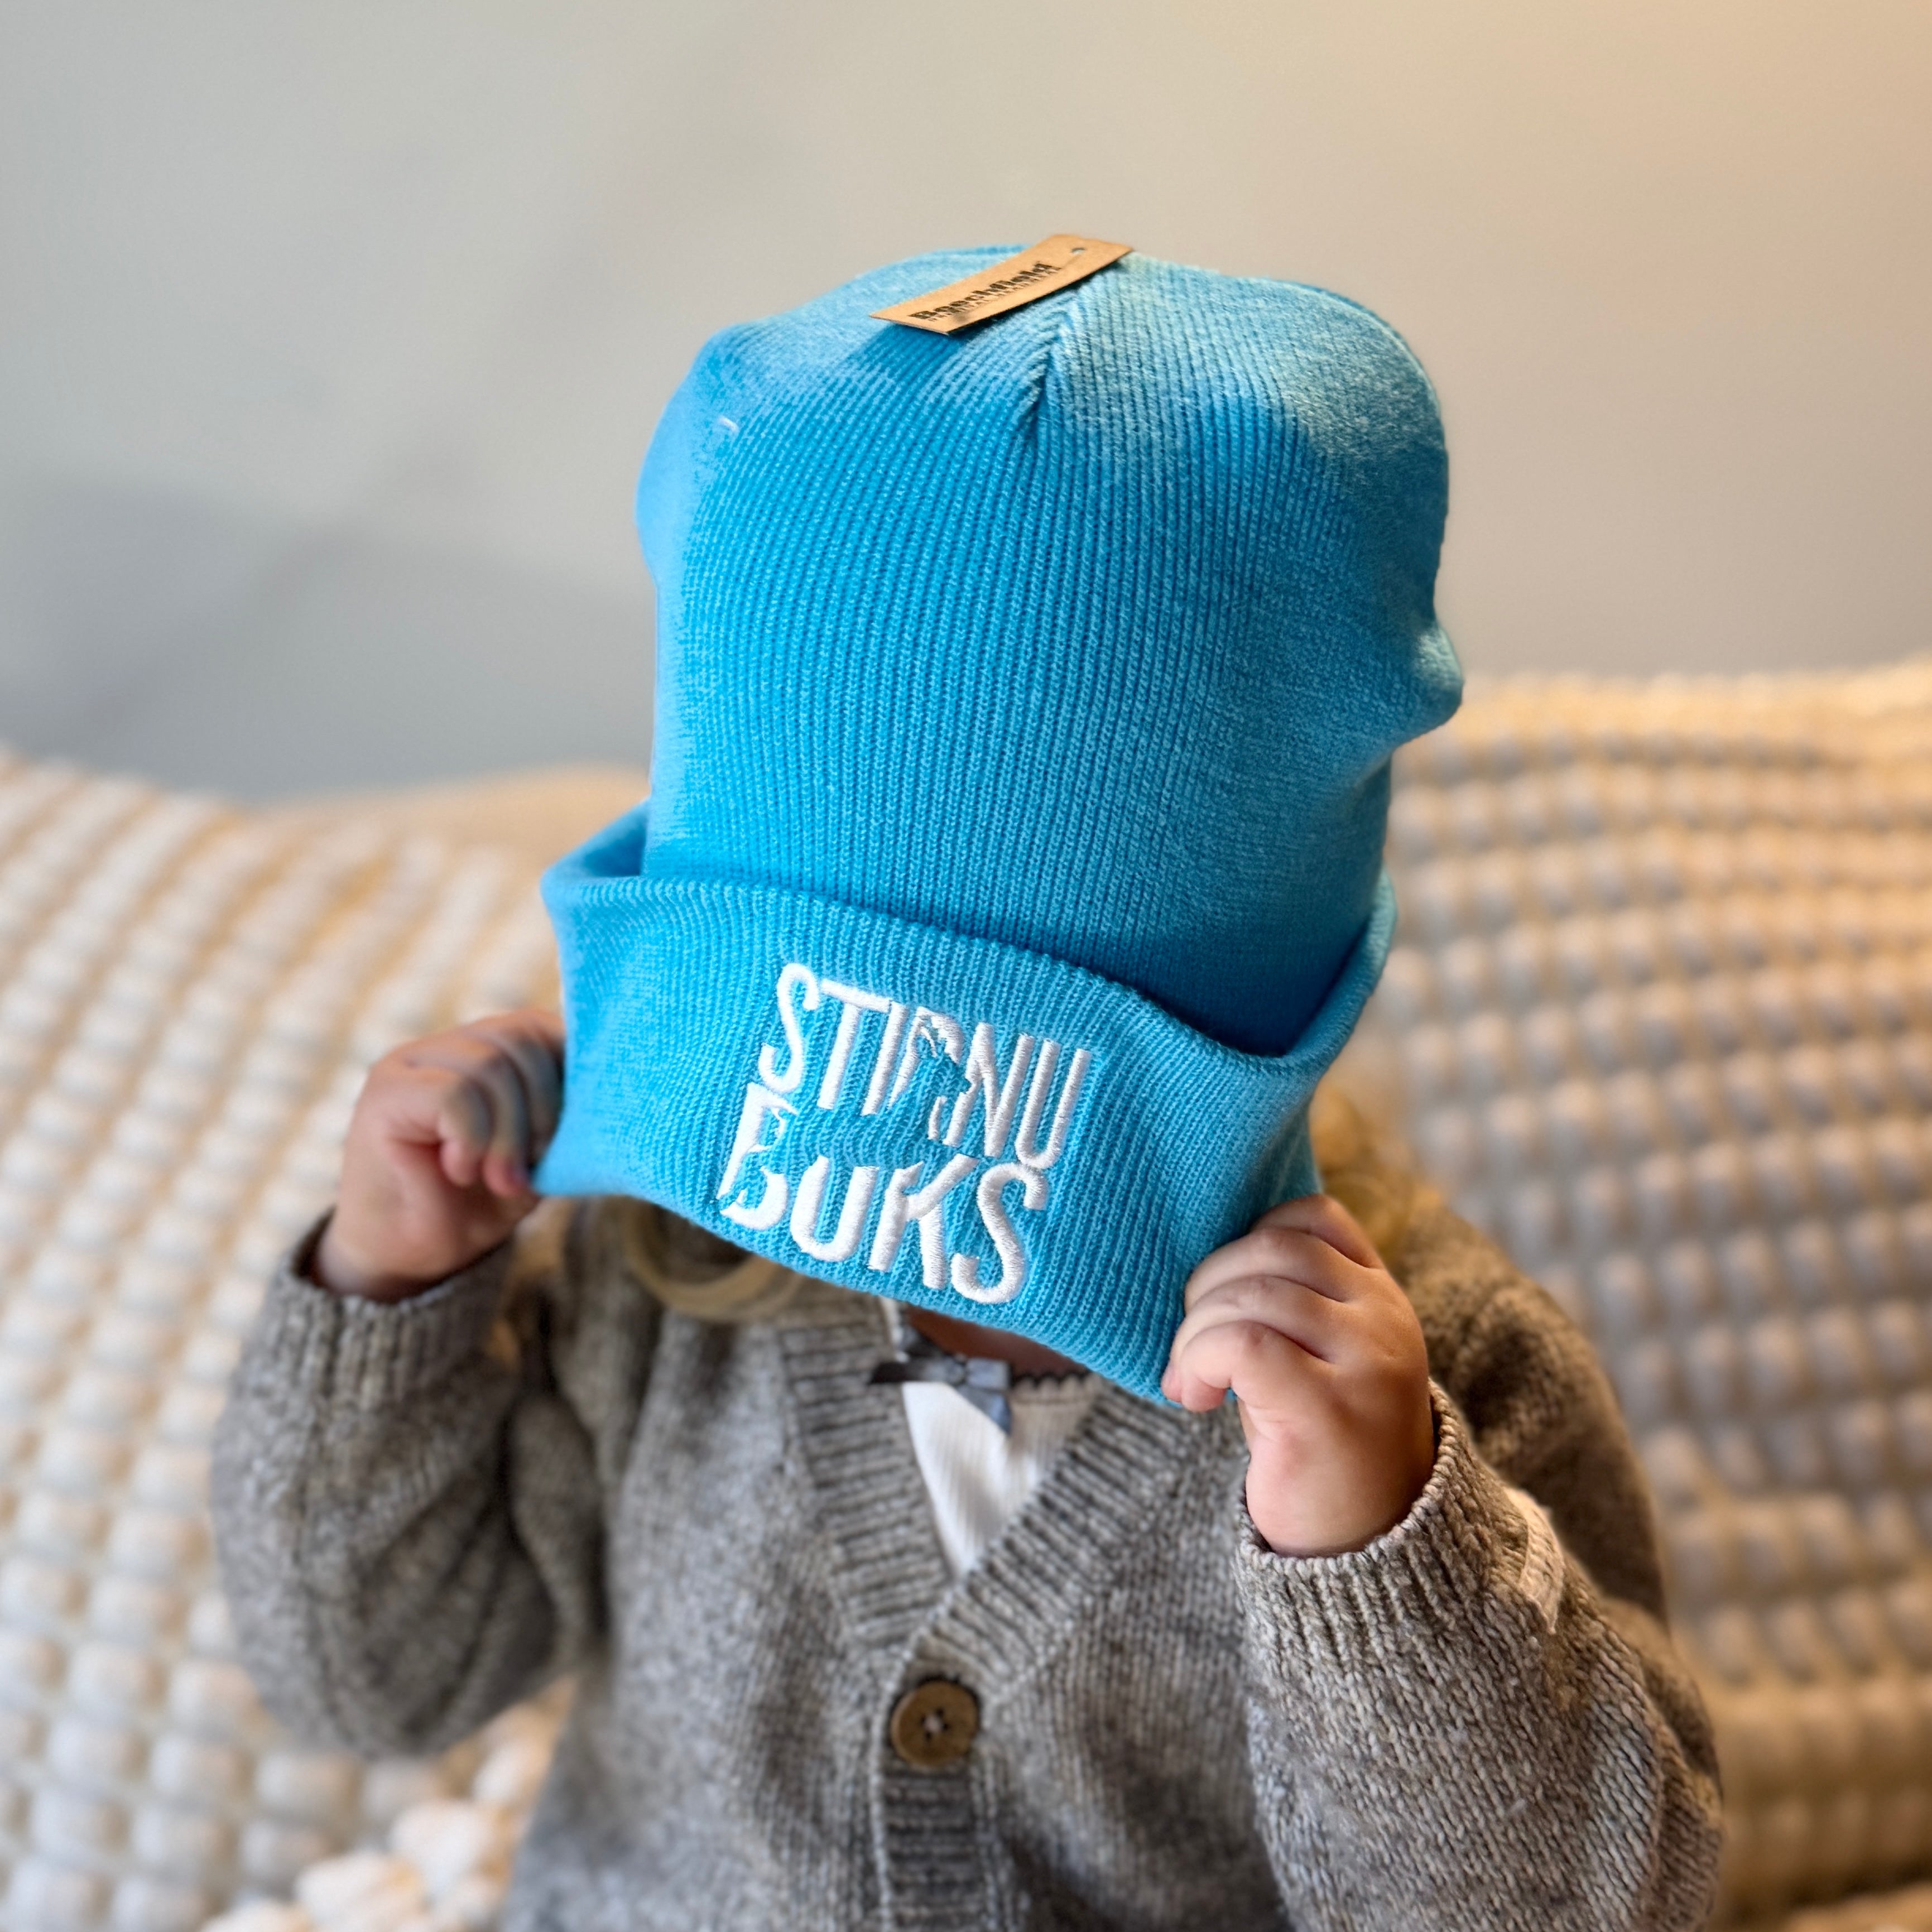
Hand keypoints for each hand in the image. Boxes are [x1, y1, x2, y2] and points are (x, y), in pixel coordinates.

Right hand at [314, 1010, 565, 1301]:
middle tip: (534, 1164)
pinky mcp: (386, 1093)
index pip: (542, 1025)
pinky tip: (461, 1171)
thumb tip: (604, 1087)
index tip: (566, 1135)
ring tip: (500, 1179)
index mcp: (486, 1048)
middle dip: (544, 1107)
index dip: (568, 1073)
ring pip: (490, 1064)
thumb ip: (562, 1112)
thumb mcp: (536, 1153)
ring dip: (508, 1133)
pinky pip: (454, 1094)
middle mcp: (447, 1045)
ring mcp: (410, 1062)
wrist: (408, 1255)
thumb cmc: (476, 1203)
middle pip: (520, 1037)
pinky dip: (474, 1139)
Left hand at [1161, 1195, 1434, 1557]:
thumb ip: (1284, 1302)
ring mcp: (1367, 1364)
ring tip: (1189, 1380)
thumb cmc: (1318, 1448)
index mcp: (1382, 1299)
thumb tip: (1200, 1258)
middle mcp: (1385, 1321)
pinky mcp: (1330, 1410)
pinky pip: (1244, 1344)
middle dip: (1207, 1287)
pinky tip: (1195, 1397)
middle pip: (1272, 1248)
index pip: (1312, 1218)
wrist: (1365, 1557)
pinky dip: (1200, 1358)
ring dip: (1195, 1333)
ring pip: (1252, 1295)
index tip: (1222, 1298)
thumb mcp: (1314, 1358)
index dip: (1247, 1239)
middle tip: (1189, 1347)